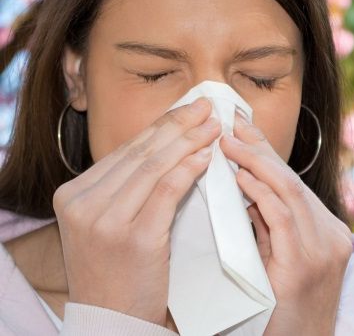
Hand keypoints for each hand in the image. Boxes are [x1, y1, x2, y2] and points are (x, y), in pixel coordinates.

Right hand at [52, 97, 220, 326]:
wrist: (111, 322)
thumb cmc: (117, 272)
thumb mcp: (107, 223)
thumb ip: (127, 188)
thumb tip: (169, 146)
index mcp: (73, 195)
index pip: (126, 151)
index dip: (161, 126)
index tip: (187, 109)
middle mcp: (82, 203)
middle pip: (140, 153)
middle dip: (178, 125)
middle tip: (206, 107)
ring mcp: (104, 221)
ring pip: (153, 167)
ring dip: (188, 141)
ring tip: (213, 126)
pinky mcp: (133, 239)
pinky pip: (165, 192)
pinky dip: (188, 170)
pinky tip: (206, 156)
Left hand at [220, 112, 352, 335]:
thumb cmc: (282, 311)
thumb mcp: (280, 260)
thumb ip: (268, 226)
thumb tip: (243, 189)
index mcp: (327, 231)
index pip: (294, 183)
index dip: (268, 153)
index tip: (244, 129)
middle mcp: (331, 235)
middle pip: (291, 180)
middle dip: (260, 149)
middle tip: (232, 125)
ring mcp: (322, 250)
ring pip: (288, 190)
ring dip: (255, 163)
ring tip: (228, 143)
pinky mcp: (303, 266)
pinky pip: (280, 217)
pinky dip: (259, 192)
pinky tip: (238, 177)